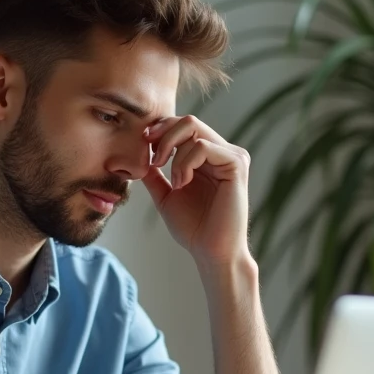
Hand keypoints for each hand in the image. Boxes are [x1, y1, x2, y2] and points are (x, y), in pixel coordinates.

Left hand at [141, 115, 251, 267]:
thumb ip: (154, 175)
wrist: (210, 252)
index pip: (183, 126)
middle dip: (163, 135)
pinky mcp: (236, 165)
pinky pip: (203, 147)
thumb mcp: (165, 195)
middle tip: (153, 160)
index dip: (160, 129)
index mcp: (208, 156)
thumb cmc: (193, 227)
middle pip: (188, 121)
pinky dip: (185, 163)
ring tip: (174, 182)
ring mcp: (232, 156)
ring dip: (173, 154)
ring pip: (194, 129)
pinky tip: (182, 183)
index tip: (143, 145)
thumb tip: (136, 155)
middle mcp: (223, 152)